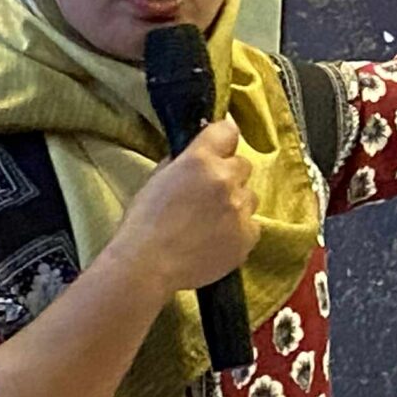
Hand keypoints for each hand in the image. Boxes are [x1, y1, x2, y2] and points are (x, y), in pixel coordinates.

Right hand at [114, 117, 260, 298]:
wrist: (147, 265)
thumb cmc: (144, 222)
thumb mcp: (158, 178)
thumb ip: (183, 161)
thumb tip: (198, 154)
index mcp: (200, 160)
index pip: (227, 131)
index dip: (223, 140)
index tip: (219, 147)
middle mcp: (226, 180)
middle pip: (243, 165)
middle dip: (229, 175)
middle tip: (208, 194)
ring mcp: (240, 209)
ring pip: (250, 197)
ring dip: (235, 203)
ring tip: (210, 221)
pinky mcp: (248, 236)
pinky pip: (252, 225)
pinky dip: (238, 229)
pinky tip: (216, 239)